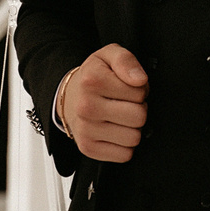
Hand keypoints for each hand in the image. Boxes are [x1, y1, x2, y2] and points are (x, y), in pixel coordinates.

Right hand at [57, 44, 148, 162]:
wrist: (69, 97)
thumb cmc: (93, 77)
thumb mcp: (109, 56)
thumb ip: (126, 60)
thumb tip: (140, 79)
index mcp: (92, 80)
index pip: (140, 92)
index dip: (140, 89)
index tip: (128, 88)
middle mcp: (86, 106)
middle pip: (139, 117)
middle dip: (138, 109)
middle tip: (126, 103)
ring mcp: (85, 130)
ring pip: (133, 138)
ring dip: (132, 128)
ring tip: (120, 117)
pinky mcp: (88, 148)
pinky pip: (124, 155)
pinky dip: (124, 145)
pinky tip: (115, 131)